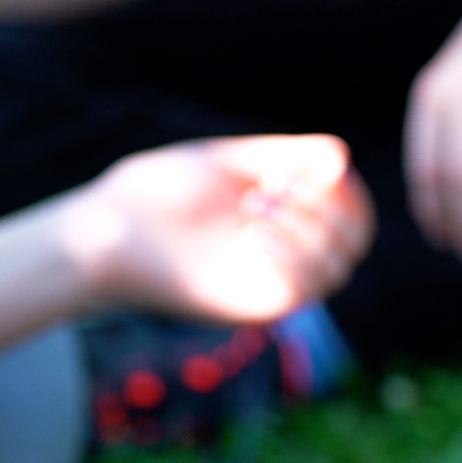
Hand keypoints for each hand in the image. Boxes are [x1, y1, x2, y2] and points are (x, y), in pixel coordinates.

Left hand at [59, 135, 373, 322]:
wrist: (108, 229)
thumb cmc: (160, 193)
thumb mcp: (227, 161)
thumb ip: (284, 155)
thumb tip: (342, 155)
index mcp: (287, 220)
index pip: (352, 217)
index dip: (351, 192)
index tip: (328, 165)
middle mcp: (289, 256)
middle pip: (353, 242)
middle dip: (328, 206)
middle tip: (275, 182)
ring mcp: (274, 284)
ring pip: (336, 267)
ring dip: (310, 228)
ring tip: (258, 202)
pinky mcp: (256, 308)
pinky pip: (304, 289)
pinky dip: (292, 255)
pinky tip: (254, 232)